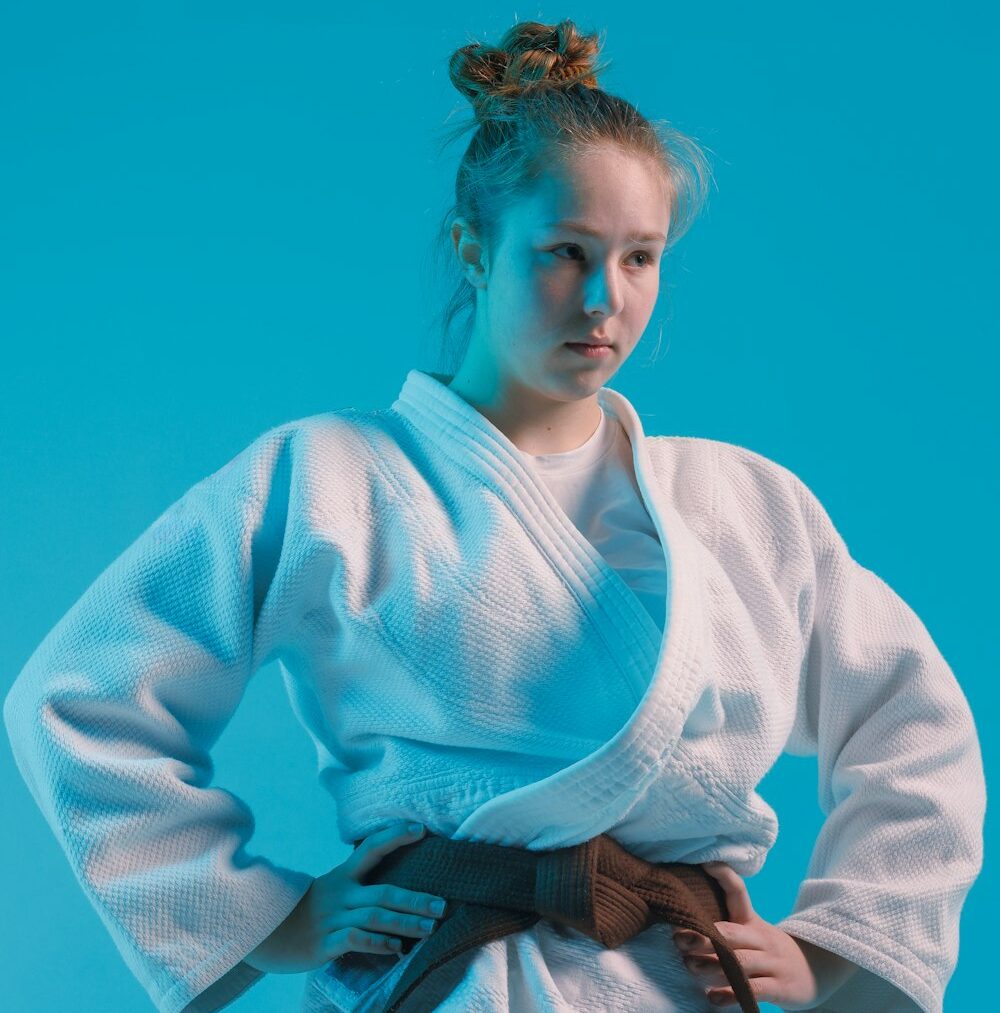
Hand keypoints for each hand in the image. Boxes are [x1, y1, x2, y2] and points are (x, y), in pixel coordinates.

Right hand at [244, 821, 448, 973]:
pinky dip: (378, 943)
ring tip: (430, 928)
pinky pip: (355, 939)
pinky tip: (397, 949)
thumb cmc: (304, 912)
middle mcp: (339, 894)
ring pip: (375, 916)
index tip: (421, 829)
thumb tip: (397, 890)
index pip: (371, 848)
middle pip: (383, 892)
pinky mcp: (323, 943)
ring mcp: (331, 918)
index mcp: (342, 876)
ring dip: (405, 923)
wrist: (261, 932)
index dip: (395, 836)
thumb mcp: (329, 892)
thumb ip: (357, 888)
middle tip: (442, 905)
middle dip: (416, 899)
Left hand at [672, 861, 859, 1008]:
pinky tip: (713, 997)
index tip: (707, 863)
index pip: (739, 893)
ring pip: (741, 962)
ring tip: (689, 965)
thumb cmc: (769, 950)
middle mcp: (762, 938)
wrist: (816, 970)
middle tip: (678, 938)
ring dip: (712, 964)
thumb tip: (684, 921)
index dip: (724, 876)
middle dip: (704, 936)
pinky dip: (732, 994)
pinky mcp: (781, 987)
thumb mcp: (752, 931)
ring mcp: (772, 963)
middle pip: (732, 933)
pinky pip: (754, 990)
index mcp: (752, 921)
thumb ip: (725, 926)